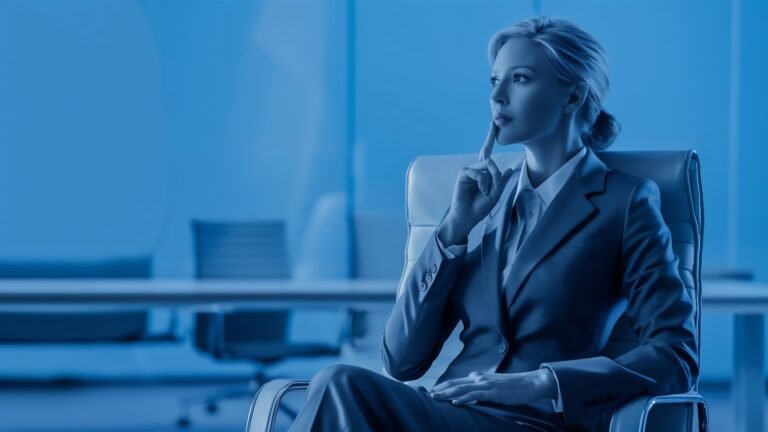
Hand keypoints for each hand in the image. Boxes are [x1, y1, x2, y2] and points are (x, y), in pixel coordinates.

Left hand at [429, 369, 556, 405]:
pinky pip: (475, 395)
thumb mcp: (494, 387)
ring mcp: (485, 384)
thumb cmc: (514, 387)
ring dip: (447, 393)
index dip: (444, 386)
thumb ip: (482, 390)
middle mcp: (479, 378)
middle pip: (455, 383)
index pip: (457, 381)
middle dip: (440, 389)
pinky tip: (455, 402)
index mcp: (478, 377)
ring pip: (461, 388)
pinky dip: (463, 398)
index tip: (433, 391)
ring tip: (436, 397)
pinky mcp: (492, 391)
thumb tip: (470, 395)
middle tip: (428, 394)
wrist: (530, 383)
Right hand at [442, 121, 513, 237]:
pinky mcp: (463, 173)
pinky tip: (481, 191)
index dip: (489, 137)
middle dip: (495, 174)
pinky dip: (483, 183)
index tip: (493, 124)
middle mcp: (476, 168)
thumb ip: (501, 182)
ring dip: (491, 180)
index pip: (487, 151)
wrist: (467, 217)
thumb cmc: (480, 208)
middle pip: (489, 158)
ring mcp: (469, 170)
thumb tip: (509, 169)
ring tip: (486, 192)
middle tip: (492, 190)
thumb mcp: (496, 194)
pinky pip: (479, 172)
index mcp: (483, 172)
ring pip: (488, 165)